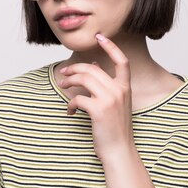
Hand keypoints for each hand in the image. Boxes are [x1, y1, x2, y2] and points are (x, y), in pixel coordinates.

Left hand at [58, 33, 134, 161]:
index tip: (99, 36)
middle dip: (74, 68)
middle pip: (92, 68)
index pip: (122, 61)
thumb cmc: (115, 128)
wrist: (119, 151)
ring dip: (69, 81)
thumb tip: (95, 65)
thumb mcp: (116, 103)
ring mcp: (109, 99)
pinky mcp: (98, 110)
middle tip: (63, 73)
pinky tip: (69, 111)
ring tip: (62, 86)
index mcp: (125, 88)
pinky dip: (69, 104)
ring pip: (83, 79)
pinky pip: (77, 98)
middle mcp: (119, 91)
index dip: (111, 47)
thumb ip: (107, 85)